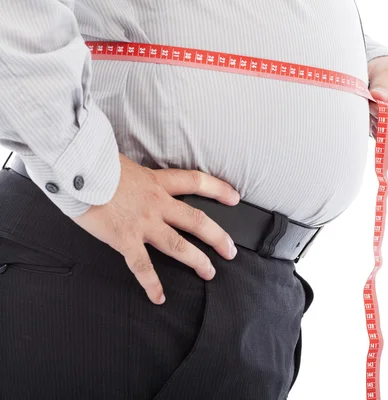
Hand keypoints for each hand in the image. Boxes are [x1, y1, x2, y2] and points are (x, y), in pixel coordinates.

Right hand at [74, 154, 239, 304]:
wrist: (74, 169)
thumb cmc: (93, 163)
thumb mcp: (124, 162)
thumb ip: (137, 176)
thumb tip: (136, 179)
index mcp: (157, 181)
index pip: (196, 182)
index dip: (218, 189)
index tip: (235, 197)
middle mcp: (156, 203)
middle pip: (196, 220)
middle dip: (217, 237)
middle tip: (230, 250)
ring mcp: (143, 223)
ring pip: (178, 245)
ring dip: (197, 261)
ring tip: (209, 272)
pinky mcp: (125, 239)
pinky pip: (142, 266)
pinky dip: (152, 284)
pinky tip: (159, 297)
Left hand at [368, 56, 387, 170]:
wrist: (382, 83)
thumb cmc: (387, 75)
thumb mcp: (384, 72)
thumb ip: (382, 85)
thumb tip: (377, 98)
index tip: (373, 107)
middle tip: (373, 121)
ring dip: (386, 146)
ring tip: (374, 127)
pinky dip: (386, 160)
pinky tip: (376, 145)